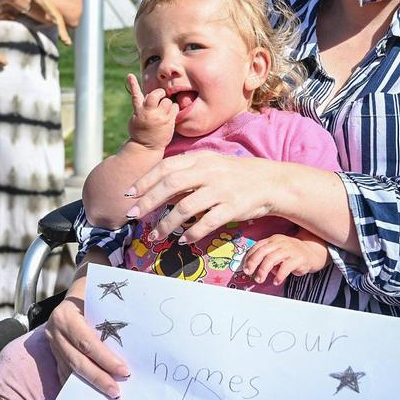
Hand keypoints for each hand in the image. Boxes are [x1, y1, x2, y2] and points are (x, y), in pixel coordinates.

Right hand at [43, 270, 129, 398]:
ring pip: (71, 369)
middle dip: (99, 378)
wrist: (75, 294)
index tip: (124, 371)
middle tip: (116, 392)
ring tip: (109, 394)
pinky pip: (64, 373)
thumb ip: (111, 315)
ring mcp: (52, 344)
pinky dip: (78, 384)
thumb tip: (135, 337)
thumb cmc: (92, 295)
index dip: (105, 359)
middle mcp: (55, 332)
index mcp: (66, 316)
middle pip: (78, 360)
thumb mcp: (99, 298)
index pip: (87, 342)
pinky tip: (90, 395)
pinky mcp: (54, 354)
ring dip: (90, 384)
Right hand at [126, 74, 175, 150]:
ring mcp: (159, 118)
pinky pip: (175, 108)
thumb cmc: (141, 132)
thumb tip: (145, 95)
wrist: (146, 148)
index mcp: (139, 111)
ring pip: (167, 101)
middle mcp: (149, 113)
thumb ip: (140, 106)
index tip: (130, 75)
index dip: (133, 84)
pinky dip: (174, 108)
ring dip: (167, 103)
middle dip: (160, 93)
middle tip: (161, 96)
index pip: (136, 95)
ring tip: (164, 110)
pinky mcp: (169, 122)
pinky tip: (170, 114)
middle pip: (156, 95)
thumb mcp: (135, 118)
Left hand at [126, 151, 275, 244]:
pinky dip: (191, 234)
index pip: (166, 167)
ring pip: (185, 207)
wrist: (270, 182)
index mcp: (200, 159)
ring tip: (155, 235)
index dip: (145, 180)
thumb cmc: (235, 175)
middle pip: (171, 185)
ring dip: (166, 224)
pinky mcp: (232, 207)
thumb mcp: (211, 165)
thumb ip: (186, 173)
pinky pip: (206, 223)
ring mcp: (221, 190)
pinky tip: (182, 241)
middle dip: (148, 201)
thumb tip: (157, 188)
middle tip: (133, 215)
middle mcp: (209, 172)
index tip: (129, 194)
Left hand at [241, 233, 329, 285]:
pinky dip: (279, 275)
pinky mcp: (298, 259)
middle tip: (249, 273)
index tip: (245, 267)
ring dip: (263, 270)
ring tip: (259, 279)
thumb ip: (267, 256)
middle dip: (253, 263)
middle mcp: (280, 243)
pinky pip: (285, 267)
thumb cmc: (291, 253)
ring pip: (272, 259)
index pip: (258, 246)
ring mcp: (290, 250)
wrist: (312, 252)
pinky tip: (276, 281)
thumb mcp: (278, 250)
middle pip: (263, 251)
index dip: (250, 257)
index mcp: (273, 239)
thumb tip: (253, 268)